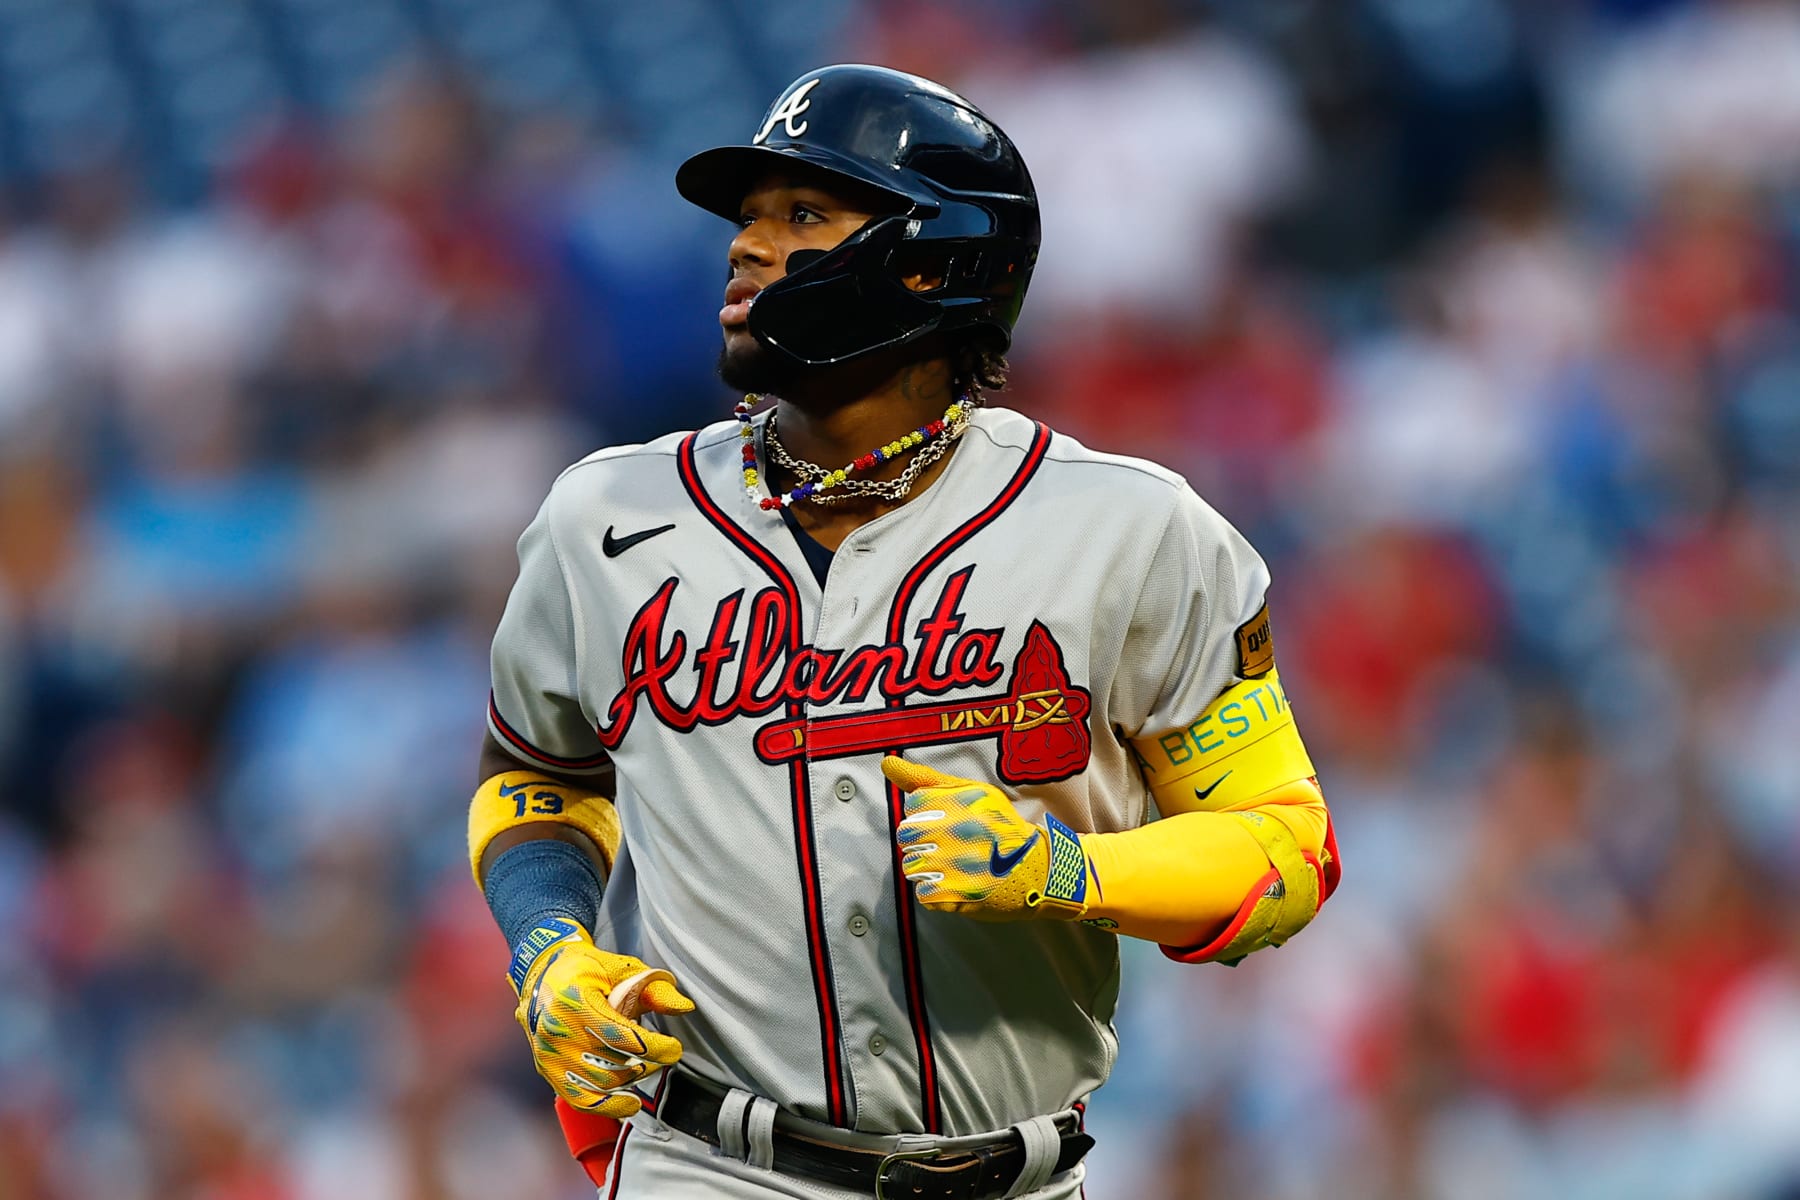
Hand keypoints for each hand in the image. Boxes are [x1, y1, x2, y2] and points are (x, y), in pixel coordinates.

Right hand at [509, 919, 694, 1116]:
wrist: (542, 974)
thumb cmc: (585, 969)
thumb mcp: (620, 968)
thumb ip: (653, 989)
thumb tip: (684, 1007)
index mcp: (573, 1000)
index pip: (620, 1035)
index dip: (654, 1048)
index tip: (674, 1049)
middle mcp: (556, 1030)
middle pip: (612, 1063)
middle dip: (647, 1063)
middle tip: (662, 1055)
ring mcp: (549, 1053)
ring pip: (601, 1083)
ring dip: (631, 1080)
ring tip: (645, 1066)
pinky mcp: (548, 1069)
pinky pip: (579, 1099)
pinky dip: (608, 1106)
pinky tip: (630, 1103)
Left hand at [881, 757, 1088, 920]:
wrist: (1040, 872)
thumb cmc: (1001, 829)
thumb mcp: (973, 793)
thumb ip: (928, 779)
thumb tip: (887, 763)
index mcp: (964, 801)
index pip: (914, 805)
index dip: (927, 816)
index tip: (948, 822)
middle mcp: (960, 829)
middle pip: (907, 835)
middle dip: (922, 842)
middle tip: (949, 847)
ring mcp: (958, 864)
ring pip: (911, 866)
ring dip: (929, 870)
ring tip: (957, 867)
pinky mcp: (958, 895)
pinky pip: (923, 894)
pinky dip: (937, 893)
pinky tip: (960, 885)